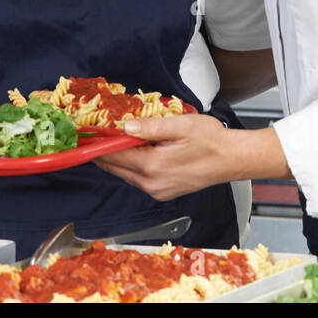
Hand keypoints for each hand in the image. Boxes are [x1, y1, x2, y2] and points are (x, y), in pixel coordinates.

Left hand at [93, 114, 242, 201]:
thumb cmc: (211, 140)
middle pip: (115, 168)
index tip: (84, 133)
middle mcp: (151, 184)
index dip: (96, 144)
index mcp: (152, 167)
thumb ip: (149, 126)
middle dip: (102, 150)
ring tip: (111, 137)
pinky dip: (130, 164)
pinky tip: (132, 149)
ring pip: (125, 173)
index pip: (113, 157)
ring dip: (116, 157)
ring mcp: (157, 190)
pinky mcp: (163, 191)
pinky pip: (137, 178)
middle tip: (92, 133)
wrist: (233, 159)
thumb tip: (124, 126)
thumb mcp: (180, 125)